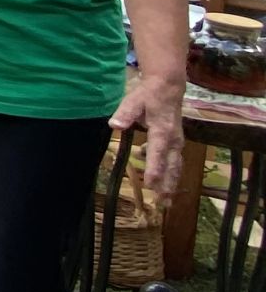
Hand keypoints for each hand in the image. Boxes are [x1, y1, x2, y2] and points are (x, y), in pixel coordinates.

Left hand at [112, 78, 185, 200]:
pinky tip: (158, 182)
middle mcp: (173, 140)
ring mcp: (177, 143)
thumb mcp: (133, 100)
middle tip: (161, 203)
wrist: (168, 88)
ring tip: (165, 201)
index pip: (157, 153)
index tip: (150, 184)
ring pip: (175, 167)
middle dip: (167, 185)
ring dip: (170, 184)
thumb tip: (115, 125)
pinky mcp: (176, 144)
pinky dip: (169, 174)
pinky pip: (174, 162)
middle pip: (171, 166)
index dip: (154, 170)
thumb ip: (125, 113)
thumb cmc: (148, 96)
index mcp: (162, 131)